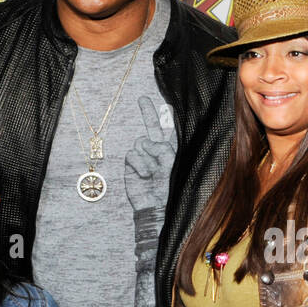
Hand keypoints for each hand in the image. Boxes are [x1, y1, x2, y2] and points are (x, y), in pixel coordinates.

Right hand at [125, 97, 176, 212]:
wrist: (156, 207)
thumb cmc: (171, 189)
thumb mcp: (174, 167)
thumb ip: (164, 150)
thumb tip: (148, 142)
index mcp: (174, 150)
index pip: (173, 130)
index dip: (169, 117)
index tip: (168, 104)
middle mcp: (159, 150)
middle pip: (153, 127)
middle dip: (148, 112)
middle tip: (142, 99)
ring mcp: (145, 156)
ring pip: (142, 141)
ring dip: (148, 156)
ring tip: (154, 172)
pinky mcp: (133, 163)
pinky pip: (133, 153)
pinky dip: (139, 163)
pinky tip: (144, 174)